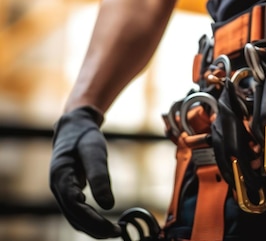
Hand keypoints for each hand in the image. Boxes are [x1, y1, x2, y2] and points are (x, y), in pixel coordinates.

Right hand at [49, 106, 120, 238]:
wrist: (74, 126)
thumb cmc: (84, 137)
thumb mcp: (95, 152)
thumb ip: (100, 176)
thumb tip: (108, 205)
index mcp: (60, 177)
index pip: (76, 207)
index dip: (94, 220)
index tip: (112, 228)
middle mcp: (57, 187)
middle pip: (74, 216)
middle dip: (95, 228)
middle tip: (117, 233)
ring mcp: (61, 190)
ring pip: (74, 216)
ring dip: (92, 227)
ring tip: (114, 231)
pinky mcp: (68, 190)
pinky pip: (77, 210)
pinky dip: (90, 219)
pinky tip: (104, 222)